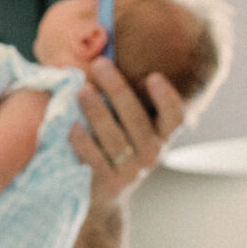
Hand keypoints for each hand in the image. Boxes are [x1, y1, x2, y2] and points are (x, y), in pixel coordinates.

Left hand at [71, 57, 186, 210]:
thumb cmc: (111, 146)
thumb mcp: (125, 125)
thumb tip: (100, 49)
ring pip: (115, 139)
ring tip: (82, 90)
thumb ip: (119, 97)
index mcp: (160, 135)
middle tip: (100, 64)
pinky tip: (71, 126)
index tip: (153, 76)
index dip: (167, 98)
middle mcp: (151, 153)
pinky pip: (95, 160)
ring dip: (98, 113)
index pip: (175, 117)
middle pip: (137, 120)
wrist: (101, 198)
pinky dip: (83, 142)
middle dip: (118, 89)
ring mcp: (130, 171)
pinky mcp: (107, 184)